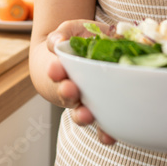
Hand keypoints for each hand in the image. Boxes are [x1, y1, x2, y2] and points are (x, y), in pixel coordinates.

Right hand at [45, 19, 116, 145]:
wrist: (84, 53)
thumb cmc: (74, 41)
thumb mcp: (68, 31)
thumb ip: (61, 35)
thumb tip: (59, 41)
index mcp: (60, 69)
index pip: (55, 72)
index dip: (55, 71)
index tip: (55, 67)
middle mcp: (70, 90)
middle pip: (66, 97)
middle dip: (66, 94)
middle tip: (69, 89)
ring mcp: (86, 101)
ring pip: (82, 114)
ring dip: (84, 116)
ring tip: (88, 115)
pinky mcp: (104, 106)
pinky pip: (104, 122)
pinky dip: (106, 131)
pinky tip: (111, 134)